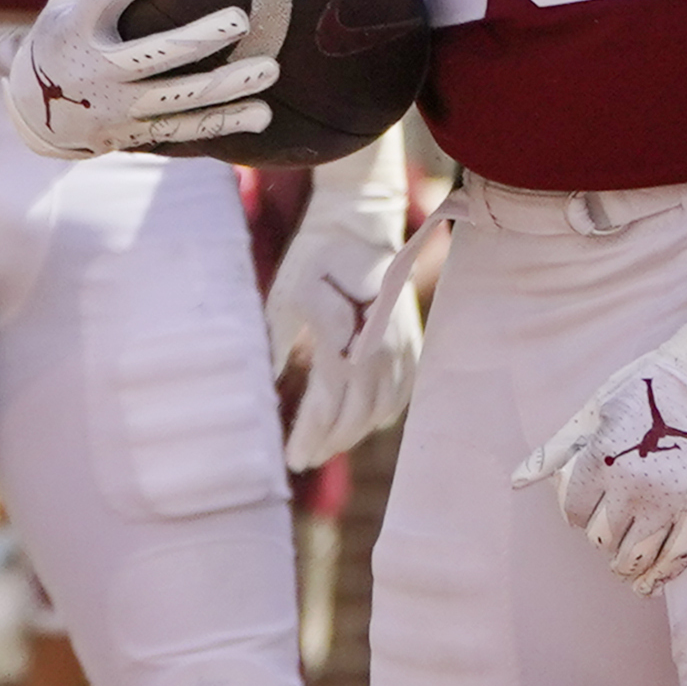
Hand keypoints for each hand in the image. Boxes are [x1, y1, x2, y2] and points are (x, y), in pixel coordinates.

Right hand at [0, 0, 273, 158]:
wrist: (35, 111)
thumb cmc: (63, 34)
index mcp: (78, 26)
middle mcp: (96, 69)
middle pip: (152, 54)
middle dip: (199, 39)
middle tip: (241, 18)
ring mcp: (117, 106)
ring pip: (177, 98)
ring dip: (227, 86)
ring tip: (271, 69)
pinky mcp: (137, 132)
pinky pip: (186, 129)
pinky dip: (225, 123)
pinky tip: (263, 114)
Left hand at [269, 130, 420, 470]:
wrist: (362, 225)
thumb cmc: (318, 256)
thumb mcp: (292, 291)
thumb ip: (283, 341)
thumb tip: (273, 384)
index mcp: (348, 339)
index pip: (328, 404)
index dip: (310, 436)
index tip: (292, 460)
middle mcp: (382, 348)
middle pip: (357, 415)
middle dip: (331, 442)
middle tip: (305, 459)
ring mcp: (402, 345)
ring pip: (382, 408)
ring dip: (356, 431)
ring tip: (329, 444)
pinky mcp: (413, 339)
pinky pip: (403, 390)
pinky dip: (384, 412)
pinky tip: (366, 420)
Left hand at [517, 291, 686, 594]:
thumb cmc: (655, 384)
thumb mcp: (599, 407)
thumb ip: (557, 448)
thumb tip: (517, 481)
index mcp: (603, 461)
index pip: (575, 510)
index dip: (577, 512)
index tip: (586, 508)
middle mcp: (632, 488)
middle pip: (603, 536)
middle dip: (601, 535)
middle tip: (610, 528)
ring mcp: (670, 502)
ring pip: (636, 555)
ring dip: (625, 565)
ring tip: (623, 565)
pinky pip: (679, 556)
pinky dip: (662, 576)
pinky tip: (651, 585)